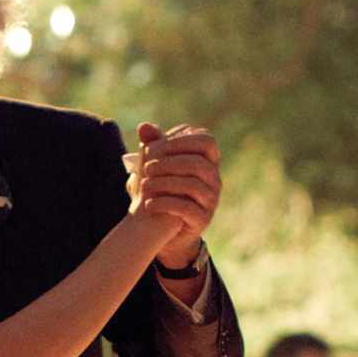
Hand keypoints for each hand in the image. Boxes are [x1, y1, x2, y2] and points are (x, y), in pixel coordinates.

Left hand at [132, 121, 221, 268]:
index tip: (156, 146)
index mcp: (207, 162)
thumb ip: (153, 146)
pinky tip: (148, 205)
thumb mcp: (157, 167)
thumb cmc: (162, 191)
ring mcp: (211, 201)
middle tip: (146, 168)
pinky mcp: (202, 220)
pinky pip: (187, 209)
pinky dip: (166, 205)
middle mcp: (214, 180)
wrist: (164, 229)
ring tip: (144, 186)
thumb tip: (143, 126)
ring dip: (165, 183)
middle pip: (199, 164)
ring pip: (193, 186)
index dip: (183, 140)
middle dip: (170, 163)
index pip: (206, 141)